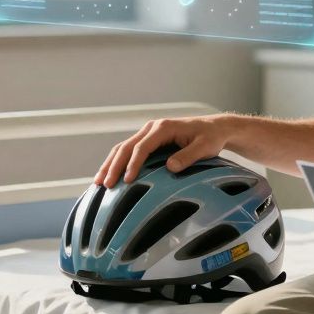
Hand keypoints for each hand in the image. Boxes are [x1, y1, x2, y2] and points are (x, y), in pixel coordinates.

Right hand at [94, 115, 229, 187]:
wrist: (214, 128)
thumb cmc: (210, 137)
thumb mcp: (205, 147)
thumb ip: (188, 156)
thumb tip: (170, 167)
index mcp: (163, 127)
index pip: (142, 147)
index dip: (133, 164)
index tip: (127, 181)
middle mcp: (152, 127)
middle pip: (126, 147)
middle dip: (114, 166)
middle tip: (105, 185)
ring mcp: (148, 133)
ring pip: (123, 148)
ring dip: (110, 164)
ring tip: (99, 183)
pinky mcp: (148, 139)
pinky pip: (128, 150)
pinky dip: (116, 162)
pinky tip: (109, 176)